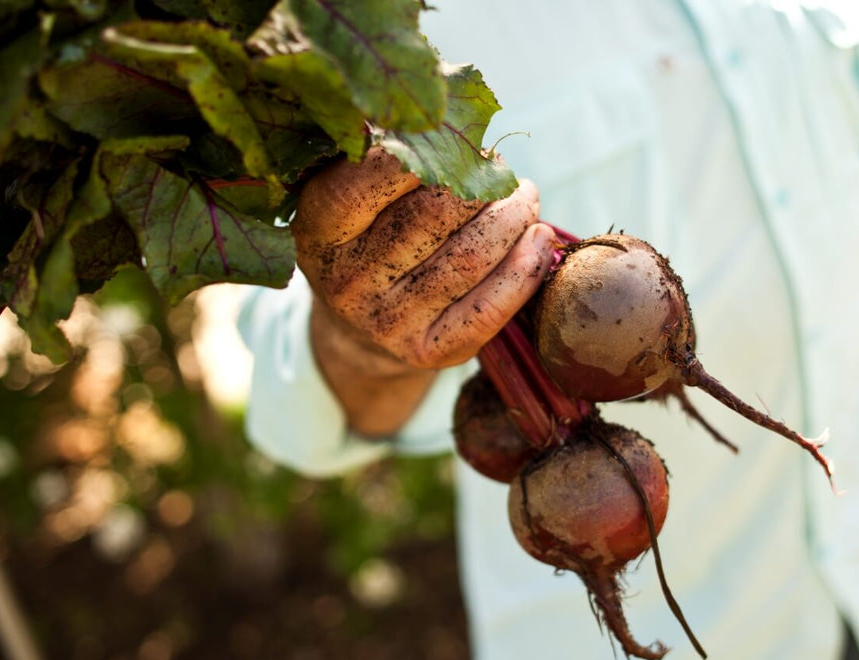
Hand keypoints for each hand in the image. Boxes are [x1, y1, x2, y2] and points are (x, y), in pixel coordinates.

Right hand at [292, 148, 555, 434]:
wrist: (358, 333)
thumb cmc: (367, 239)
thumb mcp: (350, 196)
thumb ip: (383, 152)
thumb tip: (448, 109)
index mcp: (319, 230)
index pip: (365, 182)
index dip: (419, 150)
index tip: (452, 135)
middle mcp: (348, 280)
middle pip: (433, 215)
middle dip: (480, 182)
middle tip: (500, 168)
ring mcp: (388, 321)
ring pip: (469, 257)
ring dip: (513, 218)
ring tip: (524, 197)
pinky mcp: (429, 352)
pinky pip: (490, 307)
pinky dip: (525, 269)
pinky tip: (539, 239)